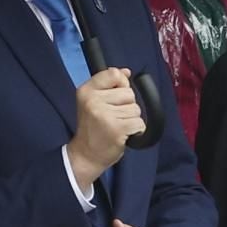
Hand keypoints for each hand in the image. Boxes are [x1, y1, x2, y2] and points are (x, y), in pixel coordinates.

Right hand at [68, 67, 144, 191]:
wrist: (86, 154)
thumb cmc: (94, 127)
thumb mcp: (94, 102)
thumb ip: (110, 84)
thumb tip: (126, 71)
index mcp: (86, 91)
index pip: (113, 73)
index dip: (122, 83)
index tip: (115, 96)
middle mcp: (93, 101)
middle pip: (129, 93)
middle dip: (127, 105)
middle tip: (113, 117)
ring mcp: (104, 115)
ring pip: (135, 108)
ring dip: (131, 119)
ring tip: (117, 126)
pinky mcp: (116, 128)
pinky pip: (139, 123)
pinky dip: (136, 130)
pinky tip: (123, 134)